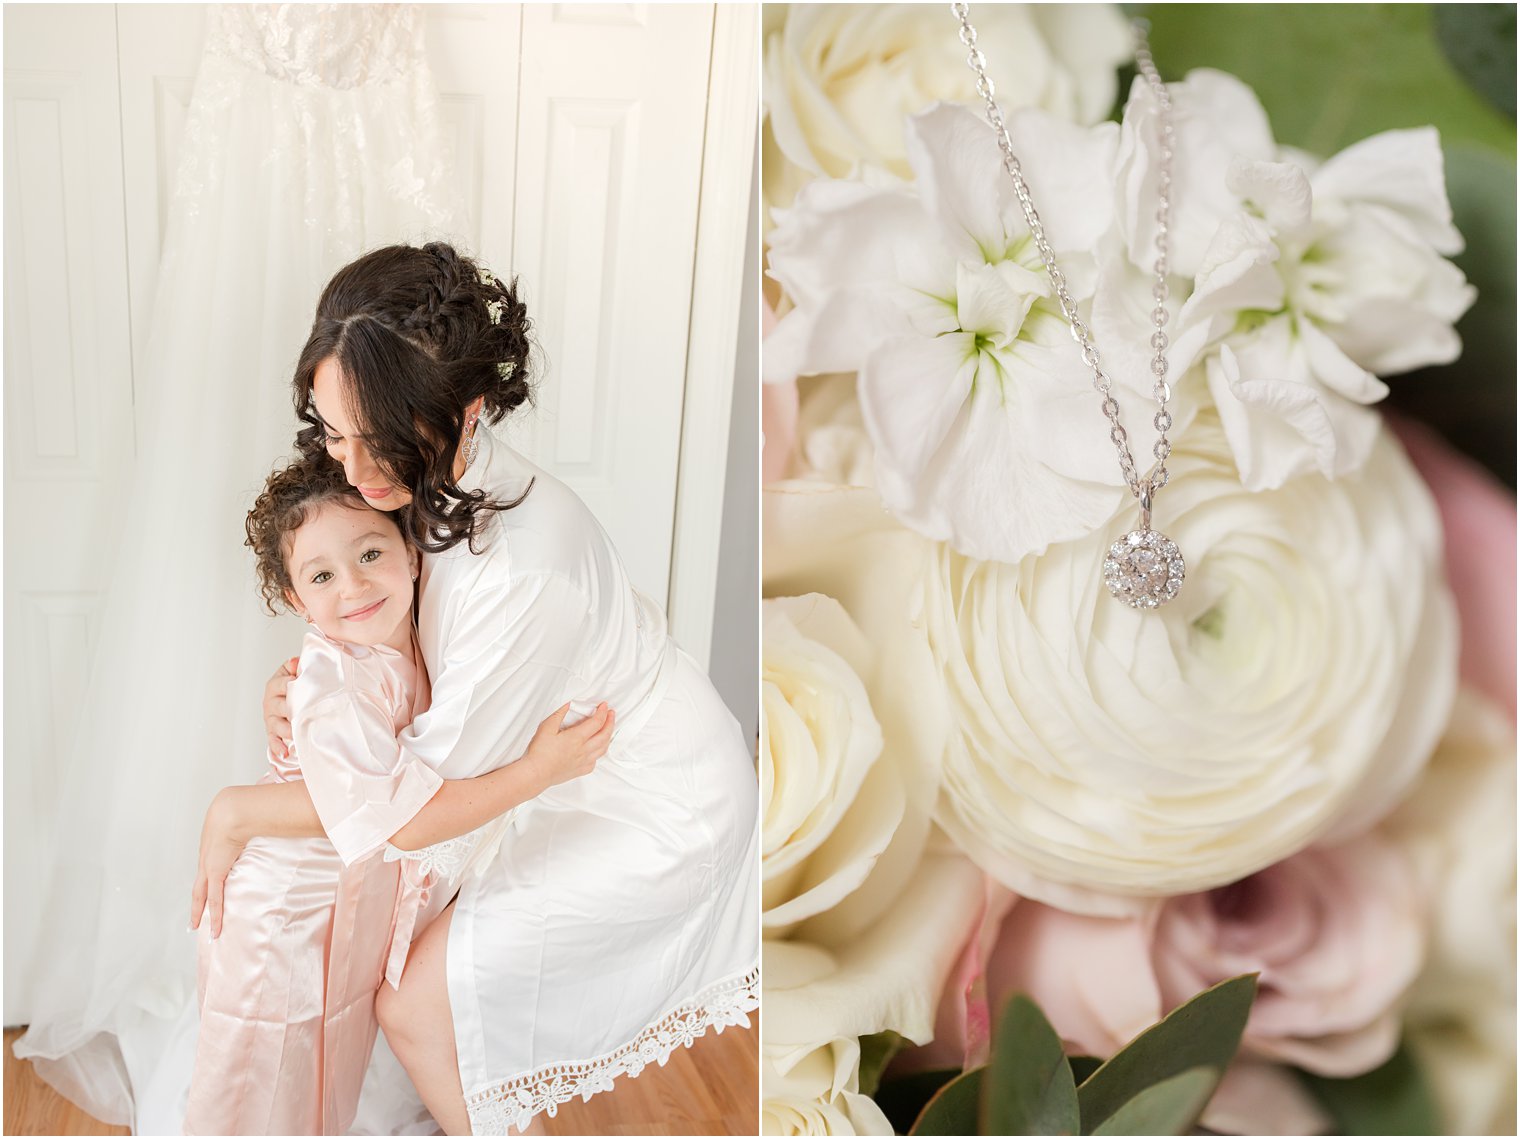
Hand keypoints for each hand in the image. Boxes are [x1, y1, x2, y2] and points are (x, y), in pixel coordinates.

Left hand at [190, 789, 247, 938]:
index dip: (205, 880)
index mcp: (212, 846)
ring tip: (196, 926)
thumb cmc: (241, 808)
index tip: (204, 889)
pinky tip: (215, 929)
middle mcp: (206, 859)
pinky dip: (215, 915)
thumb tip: (274, 816)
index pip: (206, 868)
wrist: (233, 810)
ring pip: (201, 896)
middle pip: (198, 886)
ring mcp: (208, 867)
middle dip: (196, 902)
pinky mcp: (216, 873)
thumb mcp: (245, 816)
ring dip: (198, 912)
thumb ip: (257, 820)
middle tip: (193, 917)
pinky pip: (215, 899)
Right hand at [264, 656, 298, 757]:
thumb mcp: (293, 672)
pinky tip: (285, 753)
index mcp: (275, 685)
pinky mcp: (273, 733)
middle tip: (304, 713)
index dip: (291, 684)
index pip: (281, 684)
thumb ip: (294, 666)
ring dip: (287, 730)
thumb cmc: (294, 685)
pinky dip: (278, 747)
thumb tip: (296, 661)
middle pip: (279, 706)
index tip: (299, 685)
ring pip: (277, 725)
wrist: (289, 698)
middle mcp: (270, 703)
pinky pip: (273, 741)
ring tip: (297, 734)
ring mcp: (271, 719)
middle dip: (291, 710)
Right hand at [526, 702, 614, 791]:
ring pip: (603, 748)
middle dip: (610, 722)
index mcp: (577, 738)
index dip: (602, 712)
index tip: (604, 706)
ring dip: (608, 737)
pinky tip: (595, 750)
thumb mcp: (546, 727)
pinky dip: (599, 753)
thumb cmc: (539, 752)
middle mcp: (583, 750)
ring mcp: (583, 761)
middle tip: (611, 714)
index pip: (597, 722)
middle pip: (605, 735)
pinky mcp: (580, 770)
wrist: (536, 774)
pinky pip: (595, 761)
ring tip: (607, 729)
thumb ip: (559, 714)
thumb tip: (568, 704)